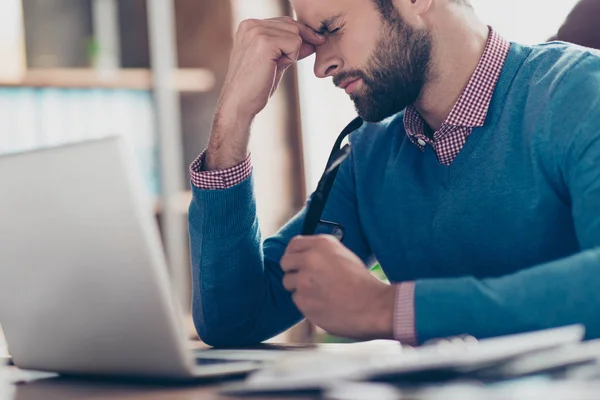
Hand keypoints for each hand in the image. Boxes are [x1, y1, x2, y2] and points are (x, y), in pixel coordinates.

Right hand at [205, 17, 324, 169]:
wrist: (239, 103)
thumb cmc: (256, 86)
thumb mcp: (276, 61)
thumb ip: (291, 48)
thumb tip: (314, 39)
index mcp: (249, 26)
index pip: (285, 22)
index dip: (300, 35)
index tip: (314, 43)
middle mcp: (251, 24)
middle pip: (293, 25)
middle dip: (296, 46)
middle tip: (278, 65)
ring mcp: (257, 31)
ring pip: (296, 34)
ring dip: (292, 53)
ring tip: (272, 67)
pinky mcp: (265, 42)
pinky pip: (295, 43)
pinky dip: (291, 58)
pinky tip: (274, 68)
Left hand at [281, 235, 395, 340]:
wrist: (374, 306)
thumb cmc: (362, 282)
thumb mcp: (343, 255)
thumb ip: (320, 252)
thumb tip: (303, 255)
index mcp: (321, 244)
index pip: (293, 244)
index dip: (293, 254)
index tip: (296, 261)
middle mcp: (309, 259)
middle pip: (285, 263)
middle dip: (293, 271)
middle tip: (305, 278)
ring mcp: (304, 281)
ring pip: (289, 283)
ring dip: (300, 288)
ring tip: (319, 292)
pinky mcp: (303, 301)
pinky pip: (297, 300)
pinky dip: (307, 303)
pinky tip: (323, 303)